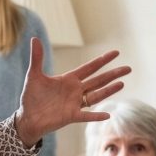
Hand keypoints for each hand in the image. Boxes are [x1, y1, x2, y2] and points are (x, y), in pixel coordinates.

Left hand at [14, 40, 129, 146]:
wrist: (27, 118)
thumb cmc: (31, 97)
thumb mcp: (34, 76)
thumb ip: (37, 58)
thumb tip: (34, 38)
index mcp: (69, 79)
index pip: (90, 67)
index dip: (102, 60)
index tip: (116, 53)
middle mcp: (75, 91)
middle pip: (98, 80)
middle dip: (113, 74)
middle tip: (128, 68)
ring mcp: (75, 104)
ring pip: (96, 95)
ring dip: (109, 90)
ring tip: (122, 83)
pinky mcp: (71, 116)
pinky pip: (86, 116)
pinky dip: (96, 116)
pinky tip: (108, 115)